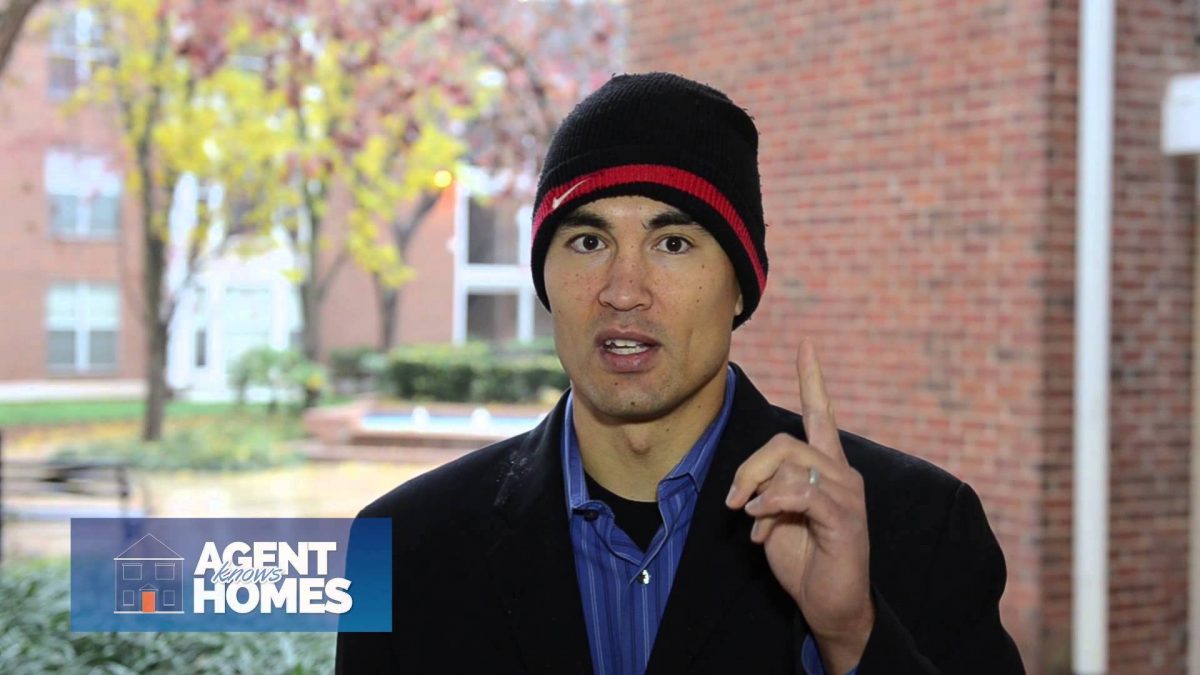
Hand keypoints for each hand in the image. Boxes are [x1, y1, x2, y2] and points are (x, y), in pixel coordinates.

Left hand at [725, 340, 873, 671]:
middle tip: (734, 502)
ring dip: (758, 493)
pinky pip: (801, 493)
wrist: (830, 603)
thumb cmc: (803, 559)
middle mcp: (841, 473)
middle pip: (784, 442)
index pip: (821, 414)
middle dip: (748, 468)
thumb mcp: (774, 518)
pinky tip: (760, 522)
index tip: (806, 346)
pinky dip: (772, 505)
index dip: (812, 380)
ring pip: (790, 464)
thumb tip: (752, 489)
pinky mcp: (844, 518)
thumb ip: (767, 489)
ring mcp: (847, 494)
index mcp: (826, 467)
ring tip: (753, 523)